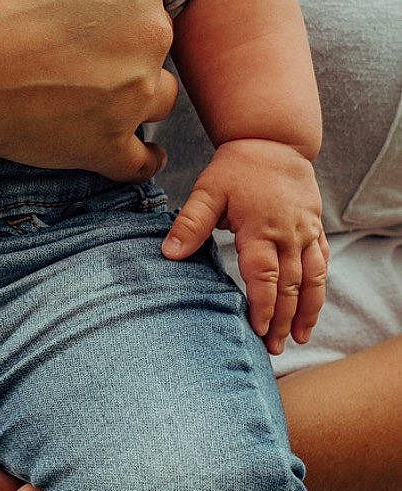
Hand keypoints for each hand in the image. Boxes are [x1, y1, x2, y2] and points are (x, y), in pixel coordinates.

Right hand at [0, 0, 178, 183]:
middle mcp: (149, 37)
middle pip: (149, 34)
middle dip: (117, 35)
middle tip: (64, 41)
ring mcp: (131, 97)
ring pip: (153, 92)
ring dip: (131, 89)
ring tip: (88, 88)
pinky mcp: (107, 145)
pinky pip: (141, 160)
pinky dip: (138, 155)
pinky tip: (129, 147)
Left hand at [163, 139, 327, 354]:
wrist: (273, 141)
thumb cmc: (236, 168)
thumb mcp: (207, 191)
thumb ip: (190, 223)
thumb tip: (168, 253)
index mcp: (260, 230)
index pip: (264, 277)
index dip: (262, 306)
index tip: (257, 330)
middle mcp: (288, 235)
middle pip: (289, 286)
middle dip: (281, 320)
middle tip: (272, 348)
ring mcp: (305, 233)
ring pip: (312, 279)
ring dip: (307, 311)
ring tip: (298, 338)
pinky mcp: (315, 228)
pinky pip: (322, 263)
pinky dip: (319, 288)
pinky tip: (312, 308)